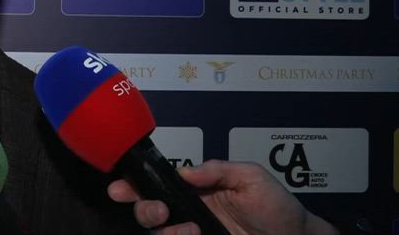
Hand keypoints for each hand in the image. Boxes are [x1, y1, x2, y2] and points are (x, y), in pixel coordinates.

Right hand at [107, 159, 337, 234]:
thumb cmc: (277, 206)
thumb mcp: (250, 176)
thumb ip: (217, 170)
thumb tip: (184, 172)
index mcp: (197, 190)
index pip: (159, 184)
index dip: (135, 184)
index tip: (121, 187)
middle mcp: (190, 213)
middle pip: (149, 210)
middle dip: (143, 207)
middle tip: (159, 211)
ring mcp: (194, 234)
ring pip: (158, 232)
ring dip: (162, 228)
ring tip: (186, 229)